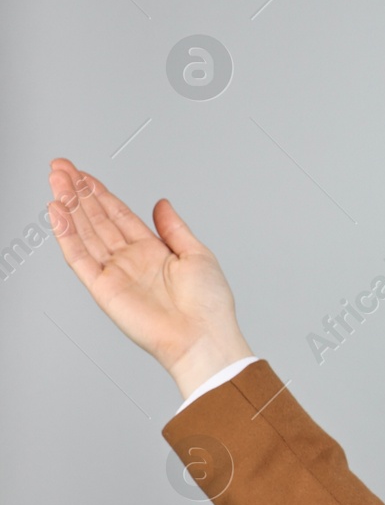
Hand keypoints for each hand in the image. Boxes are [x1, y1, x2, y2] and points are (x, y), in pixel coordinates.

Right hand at [46, 157, 253, 399]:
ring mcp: (115, 273)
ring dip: (69, 206)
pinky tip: (57, 212)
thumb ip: (174, 227)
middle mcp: (130, 260)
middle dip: (78, 192)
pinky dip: (67, 235)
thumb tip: (162, 204)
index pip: (119, 215)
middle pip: (97, 219)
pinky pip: (80, 257)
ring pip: (85, 232)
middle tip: (60, 168)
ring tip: (56, 180)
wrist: (203, 337)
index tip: (83, 174)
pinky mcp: (103, 288)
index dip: (100, 194)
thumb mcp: (198, 254)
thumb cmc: (209, 305)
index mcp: (153, 251)